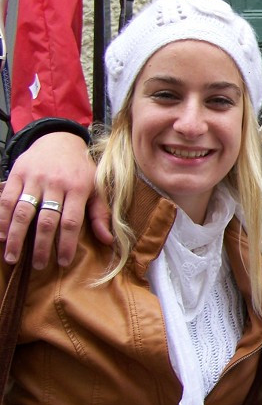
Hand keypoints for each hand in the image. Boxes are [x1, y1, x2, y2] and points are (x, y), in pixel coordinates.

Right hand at [0, 132, 109, 267]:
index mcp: (77, 188)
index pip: (71, 221)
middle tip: (38, 265)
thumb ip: (100, 214)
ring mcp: (34, 179)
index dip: (66, 244)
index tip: (62, 262)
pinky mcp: (17, 174)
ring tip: (13, 258)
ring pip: (23, 212)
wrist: (59, 139)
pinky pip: (6, 199)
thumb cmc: (80, 169)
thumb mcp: (96, 187)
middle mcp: (55, 183)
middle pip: (46, 220)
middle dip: (41, 246)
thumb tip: (108, 240)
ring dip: (17, 237)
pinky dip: (2, 219)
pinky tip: (1, 236)